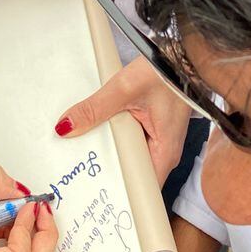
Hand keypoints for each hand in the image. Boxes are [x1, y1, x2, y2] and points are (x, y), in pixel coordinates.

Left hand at [56, 57, 190, 185]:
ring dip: (110, 153)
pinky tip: (98, 132)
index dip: (119, 196)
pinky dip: (116, 138)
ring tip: (81, 154)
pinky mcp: (154, 128)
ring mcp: (159, 140)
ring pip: (131, 157)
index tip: (94, 197)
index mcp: (165, 153)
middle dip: (106, 173)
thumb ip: (95, 109)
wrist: (183, 54)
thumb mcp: (125, 89)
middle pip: (133, 175)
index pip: (143, 190)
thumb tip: (67, 127)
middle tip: (77, 174)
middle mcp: (164, 152)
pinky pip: (133, 142)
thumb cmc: (166, 72)